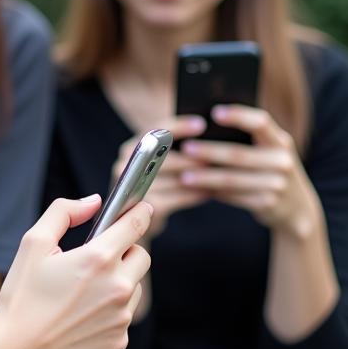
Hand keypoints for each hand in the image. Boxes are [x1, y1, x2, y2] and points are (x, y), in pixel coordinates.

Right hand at [0, 194, 151, 348]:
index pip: (136, 225)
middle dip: (125, 250)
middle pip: (141, 256)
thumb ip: (63, 213)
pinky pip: (122, 316)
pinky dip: (109, 311)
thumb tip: (94, 203)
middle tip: (97, 257)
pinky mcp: (119, 342)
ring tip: (81, 292)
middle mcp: (118, 288)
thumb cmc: (22, 297)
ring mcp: (121, 317)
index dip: (139, 212)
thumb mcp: (33, 244)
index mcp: (98, 259)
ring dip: (118, 282)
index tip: (140, 208)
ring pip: (134, 287)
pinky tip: (80, 316)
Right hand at [110, 116, 208, 238]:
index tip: (202, 124)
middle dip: (194, 157)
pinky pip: (179, 197)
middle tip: (217, 156)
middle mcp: (125, 165)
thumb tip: (204, 137)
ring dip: (200, 177)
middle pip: (166, 158)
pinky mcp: (145, 207)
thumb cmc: (150, 188)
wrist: (131, 224)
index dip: (179, 126)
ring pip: (176, 179)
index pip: (154, 131)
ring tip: (221, 174)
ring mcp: (133, 188)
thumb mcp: (153, 166)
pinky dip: (196, 195)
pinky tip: (210, 192)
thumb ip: (167, 151)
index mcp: (130, 149)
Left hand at [179, 104, 322, 234]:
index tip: (215, 112)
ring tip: (183, 176)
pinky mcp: (268, 204)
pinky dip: (213, 192)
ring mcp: (277, 184)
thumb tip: (205, 124)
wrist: (298, 207)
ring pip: (232, 179)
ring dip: (205, 177)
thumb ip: (250, 137)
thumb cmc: (271, 168)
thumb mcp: (270, 150)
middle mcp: (282, 161)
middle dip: (209, 151)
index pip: (261, 122)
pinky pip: (234, 197)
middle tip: (185, 148)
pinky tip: (196, 190)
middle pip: (239, 154)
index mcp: (281, 141)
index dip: (239, 116)